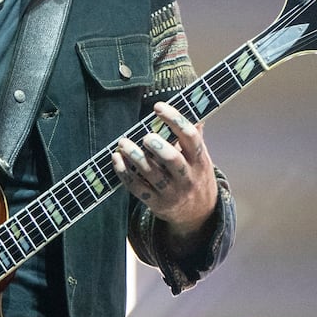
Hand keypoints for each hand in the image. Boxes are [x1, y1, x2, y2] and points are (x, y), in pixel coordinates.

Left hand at [112, 102, 217, 235]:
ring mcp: (171, 192)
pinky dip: (124, 174)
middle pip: (173, 160)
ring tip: (123, 143)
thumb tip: (191, 102)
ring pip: (152, 174)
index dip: (175, 120)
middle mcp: (187, 177)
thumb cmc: (194, 174)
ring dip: (135, 157)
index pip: (190, 137)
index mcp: (199, 160)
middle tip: (145, 136)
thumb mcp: (200, 156)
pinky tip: (116, 159)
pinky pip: (137, 189)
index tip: (158, 107)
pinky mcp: (156, 203)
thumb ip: (193, 134)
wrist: (198, 213)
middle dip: (158, 146)